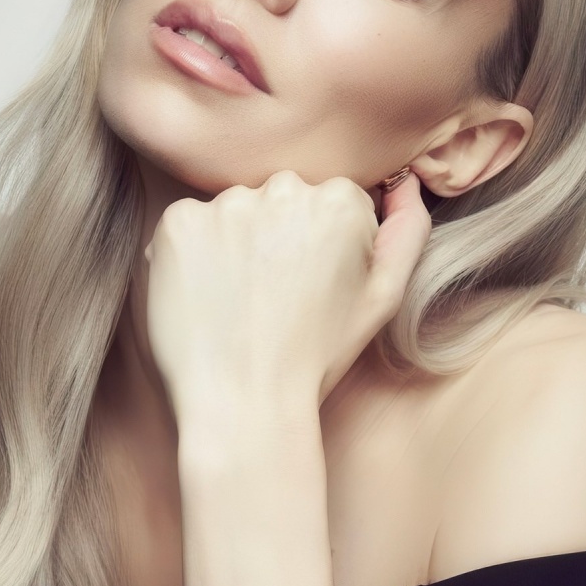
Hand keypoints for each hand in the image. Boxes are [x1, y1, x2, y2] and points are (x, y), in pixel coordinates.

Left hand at [142, 169, 429, 422]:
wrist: (245, 403)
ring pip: (232, 212)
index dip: (317, 247)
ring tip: (238, 302)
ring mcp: (227, 205)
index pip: (326, 202)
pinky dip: (191, 255)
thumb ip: (407, 231)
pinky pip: (186, 225)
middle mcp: (284, 190)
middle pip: (279, 200)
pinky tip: (205, 296)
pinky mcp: (178, 223)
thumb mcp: (384, 298)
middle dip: (276, 236)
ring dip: (232, 245)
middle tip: (273, 296)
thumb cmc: (318, 356)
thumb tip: (405, 182)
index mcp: (340, 201)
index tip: (308, 285)